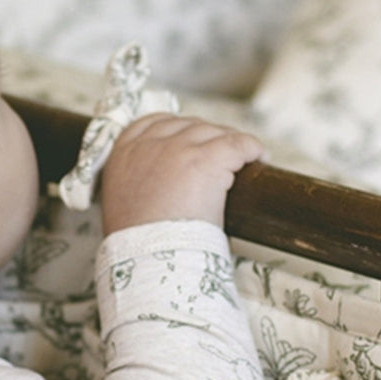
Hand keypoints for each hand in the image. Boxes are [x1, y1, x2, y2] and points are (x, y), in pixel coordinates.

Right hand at [100, 114, 262, 232]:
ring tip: (241, 162)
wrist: (148, 256)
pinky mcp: (207, 159)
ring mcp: (179, 149)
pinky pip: (239, 143)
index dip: (178, 130)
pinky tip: (258, 159)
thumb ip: (135, 184)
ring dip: (229, 145)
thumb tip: (158, 189)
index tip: (192, 142)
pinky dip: (252, 149)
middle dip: (207, 139)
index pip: (153, 123)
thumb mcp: (122, 203)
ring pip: (214, 133)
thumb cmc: (137, 242)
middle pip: (188, 126)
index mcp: (124, 154)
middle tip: (221, 159)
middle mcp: (150, 145)